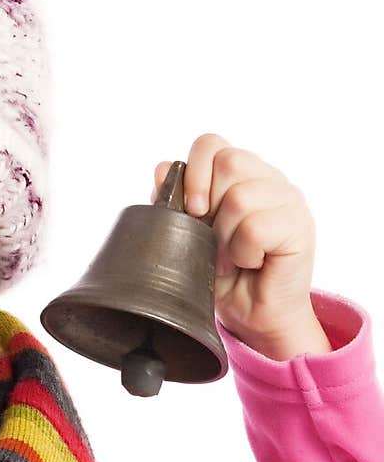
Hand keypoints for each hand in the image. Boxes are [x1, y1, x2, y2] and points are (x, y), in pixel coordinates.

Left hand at [150, 133, 329, 357]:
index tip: (191, 209)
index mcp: (241, 174)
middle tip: (213, 242)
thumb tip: (160, 169)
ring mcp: (288, 199)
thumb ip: (174, 203)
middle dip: (210, 208)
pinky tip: (251, 262)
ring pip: (240, 197)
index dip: (194, 171)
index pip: (212, 144)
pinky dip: (243, 252)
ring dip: (225, 237)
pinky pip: (255, 227)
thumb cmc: (223, 276)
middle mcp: (268, 178)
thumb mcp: (188, 236)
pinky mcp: (300, 225)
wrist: (253, 317)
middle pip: (228, 162)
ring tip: (231, 257)